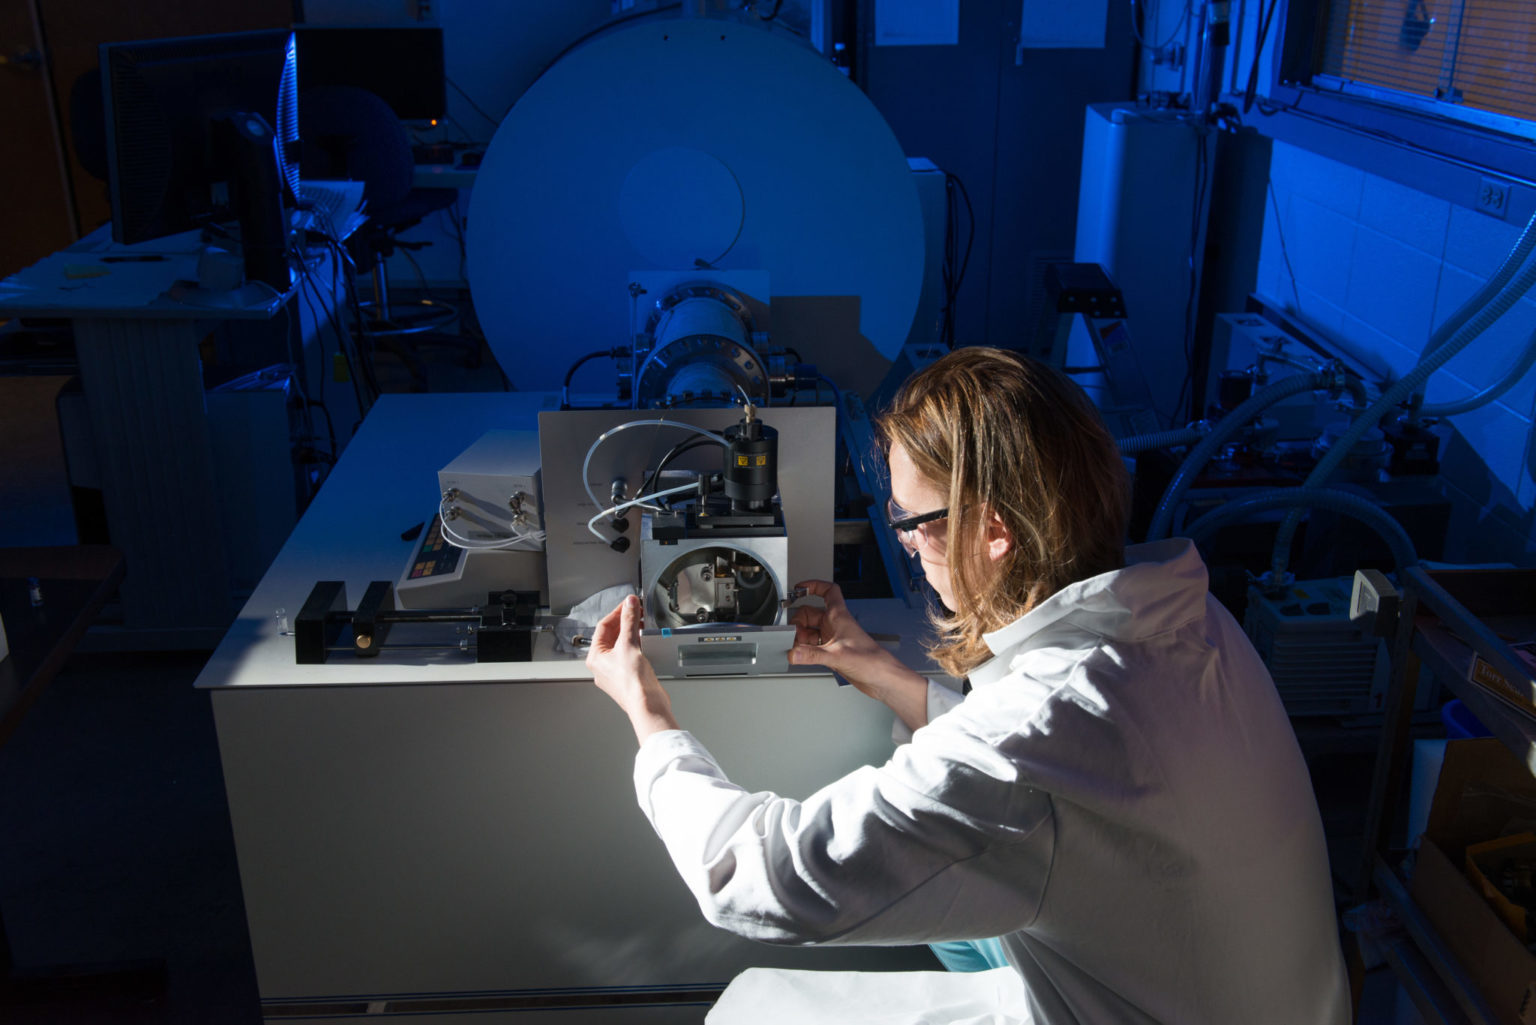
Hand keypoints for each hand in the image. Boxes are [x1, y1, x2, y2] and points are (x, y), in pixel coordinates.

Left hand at [586, 595, 677, 743]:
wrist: (647, 704)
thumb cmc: (632, 683)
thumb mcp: (629, 644)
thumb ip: (629, 621)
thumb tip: (629, 604)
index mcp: (595, 657)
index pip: (604, 626)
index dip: (617, 612)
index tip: (628, 603)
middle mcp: (602, 665)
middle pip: (611, 635)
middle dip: (624, 621)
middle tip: (636, 610)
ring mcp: (615, 671)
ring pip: (620, 644)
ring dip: (630, 631)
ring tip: (641, 621)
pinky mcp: (628, 675)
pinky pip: (629, 654)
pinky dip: (635, 643)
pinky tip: (643, 639)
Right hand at [788, 580, 929, 727]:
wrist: (881, 677)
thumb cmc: (871, 660)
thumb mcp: (837, 656)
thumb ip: (812, 655)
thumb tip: (793, 653)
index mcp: (839, 617)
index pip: (827, 591)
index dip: (813, 586)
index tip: (799, 588)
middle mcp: (835, 625)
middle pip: (810, 614)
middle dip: (798, 622)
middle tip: (792, 634)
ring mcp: (833, 638)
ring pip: (810, 630)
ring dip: (800, 638)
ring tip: (795, 647)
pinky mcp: (832, 652)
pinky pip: (813, 645)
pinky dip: (804, 649)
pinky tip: (801, 656)